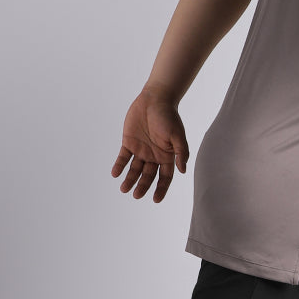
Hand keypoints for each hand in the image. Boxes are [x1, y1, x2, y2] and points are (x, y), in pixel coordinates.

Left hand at [111, 87, 189, 202]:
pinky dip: (119, 166)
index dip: (161, 189)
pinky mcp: (129, 142)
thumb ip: (181, 152)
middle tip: (136, 195)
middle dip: (142, 186)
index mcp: (167, 156)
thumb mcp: (177, 135)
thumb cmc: (168, 116)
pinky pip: (123, 157)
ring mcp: (141, 150)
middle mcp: (153, 156)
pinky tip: (115, 174)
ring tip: (123, 189)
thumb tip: (182, 170)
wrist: (155, 99)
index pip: (164, 177)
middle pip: (148, 176)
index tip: (155, 199)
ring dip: (129, 179)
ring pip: (134, 169)